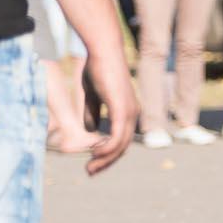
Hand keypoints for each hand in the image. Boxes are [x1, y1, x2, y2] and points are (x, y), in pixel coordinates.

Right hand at [84, 54, 137, 175]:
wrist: (102, 51)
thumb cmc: (97, 68)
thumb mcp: (92, 95)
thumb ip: (92, 112)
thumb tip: (91, 131)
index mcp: (127, 111)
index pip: (121, 140)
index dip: (108, 154)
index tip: (93, 163)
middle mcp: (133, 114)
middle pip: (122, 147)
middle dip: (106, 162)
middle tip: (90, 172)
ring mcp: (129, 112)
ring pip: (120, 145)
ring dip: (105, 159)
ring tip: (90, 168)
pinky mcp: (122, 109)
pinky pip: (117, 135)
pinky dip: (107, 148)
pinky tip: (95, 155)